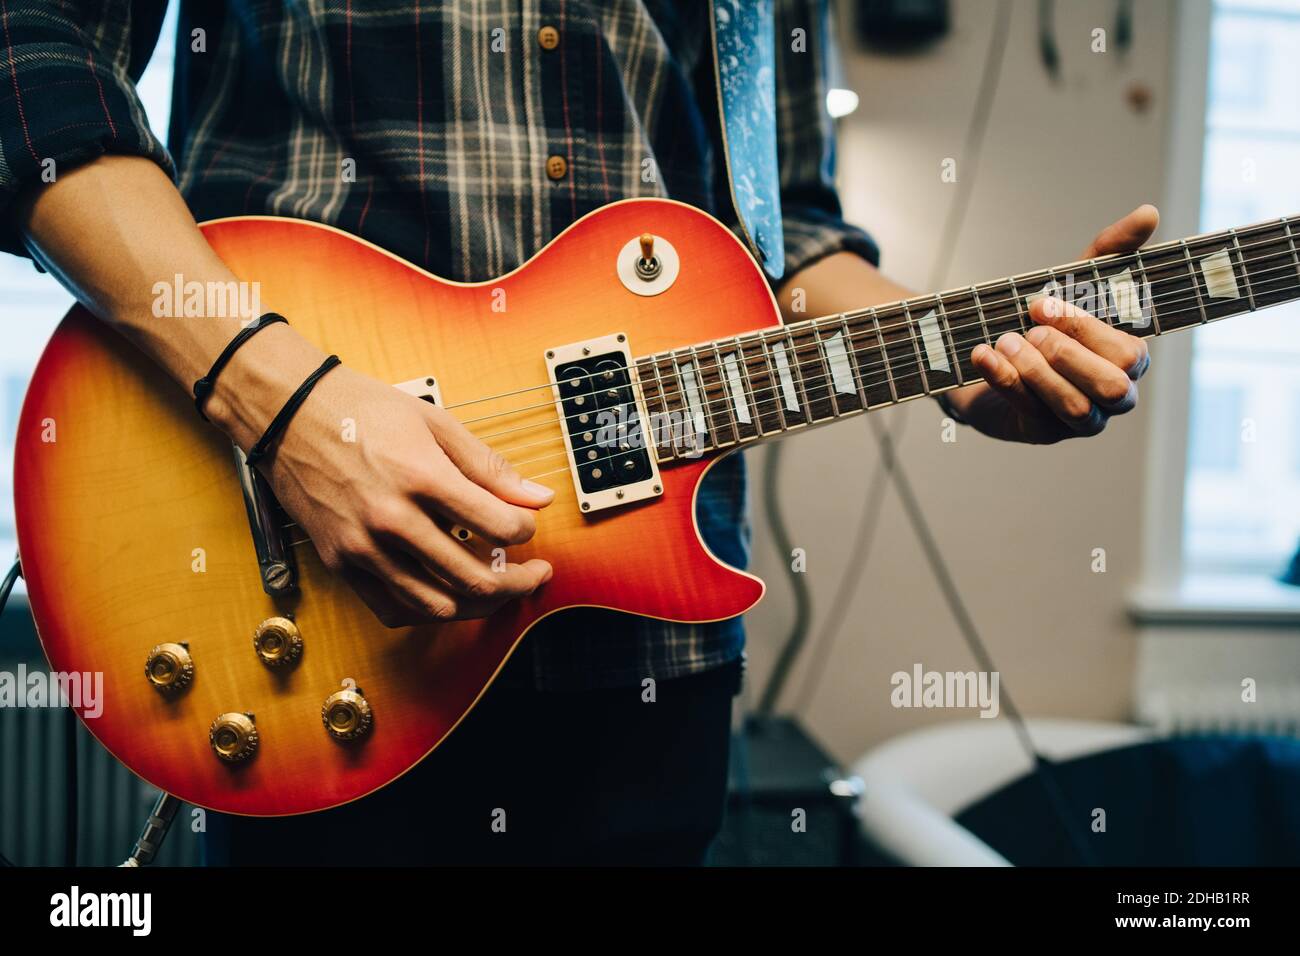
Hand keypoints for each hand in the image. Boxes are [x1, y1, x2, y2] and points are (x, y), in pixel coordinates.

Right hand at [212, 340, 553, 626]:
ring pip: (438, 604)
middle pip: (474, 577)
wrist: (288, 414)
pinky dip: (430, 610)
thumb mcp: (434, 423)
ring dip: (479, 603)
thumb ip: (488, 467)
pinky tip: (450, 597)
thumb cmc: (361, 411)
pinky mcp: (342, 563)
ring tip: (498, 587)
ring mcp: (364, 547)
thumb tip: (538, 497)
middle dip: (517, 580)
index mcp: (421, 477)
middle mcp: (392, 519)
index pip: (497, 525)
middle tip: (533, 572)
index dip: (525, 531)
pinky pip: (394, 609)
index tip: (528, 526)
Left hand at [946, 204, 1157, 443]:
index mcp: (1130, 359)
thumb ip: (1111, 251)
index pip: (1128, 353)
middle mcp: (1114, 395)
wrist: (991, 355)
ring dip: (1036, 371)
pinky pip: (1031, 413)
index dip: (1084, 329)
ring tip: (1005, 340)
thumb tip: (1149, 212)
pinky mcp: (1043, 432)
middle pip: (1112, 387)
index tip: (1040, 302)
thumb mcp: (1075, 282)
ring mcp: (1081, 420)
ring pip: (1075, 407)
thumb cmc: (1046, 319)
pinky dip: (1005, 380)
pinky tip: (983, 354)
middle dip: (1066, 354)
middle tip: (1027, 329)